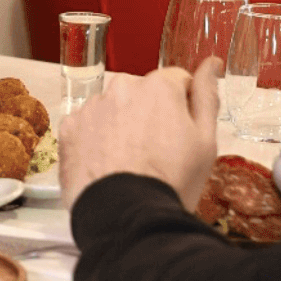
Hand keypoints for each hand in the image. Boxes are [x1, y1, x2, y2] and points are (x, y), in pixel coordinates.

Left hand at [59, 58, 221, 212]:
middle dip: (150, 114)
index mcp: (158, 87)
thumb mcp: (205, 142)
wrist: (125, 216)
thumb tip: (211, 63)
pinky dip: (95, 140)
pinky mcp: (69, 127)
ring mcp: (92, 106)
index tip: (181, 132)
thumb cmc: (171, 182)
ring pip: (113, 109)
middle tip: (157, 153)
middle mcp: (121, 87)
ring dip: (121, 125)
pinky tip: (107, 165)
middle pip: (142, 94)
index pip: (176, 82)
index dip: (183, 107)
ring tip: (130, 163)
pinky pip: (87, 126)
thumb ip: (207, 96)